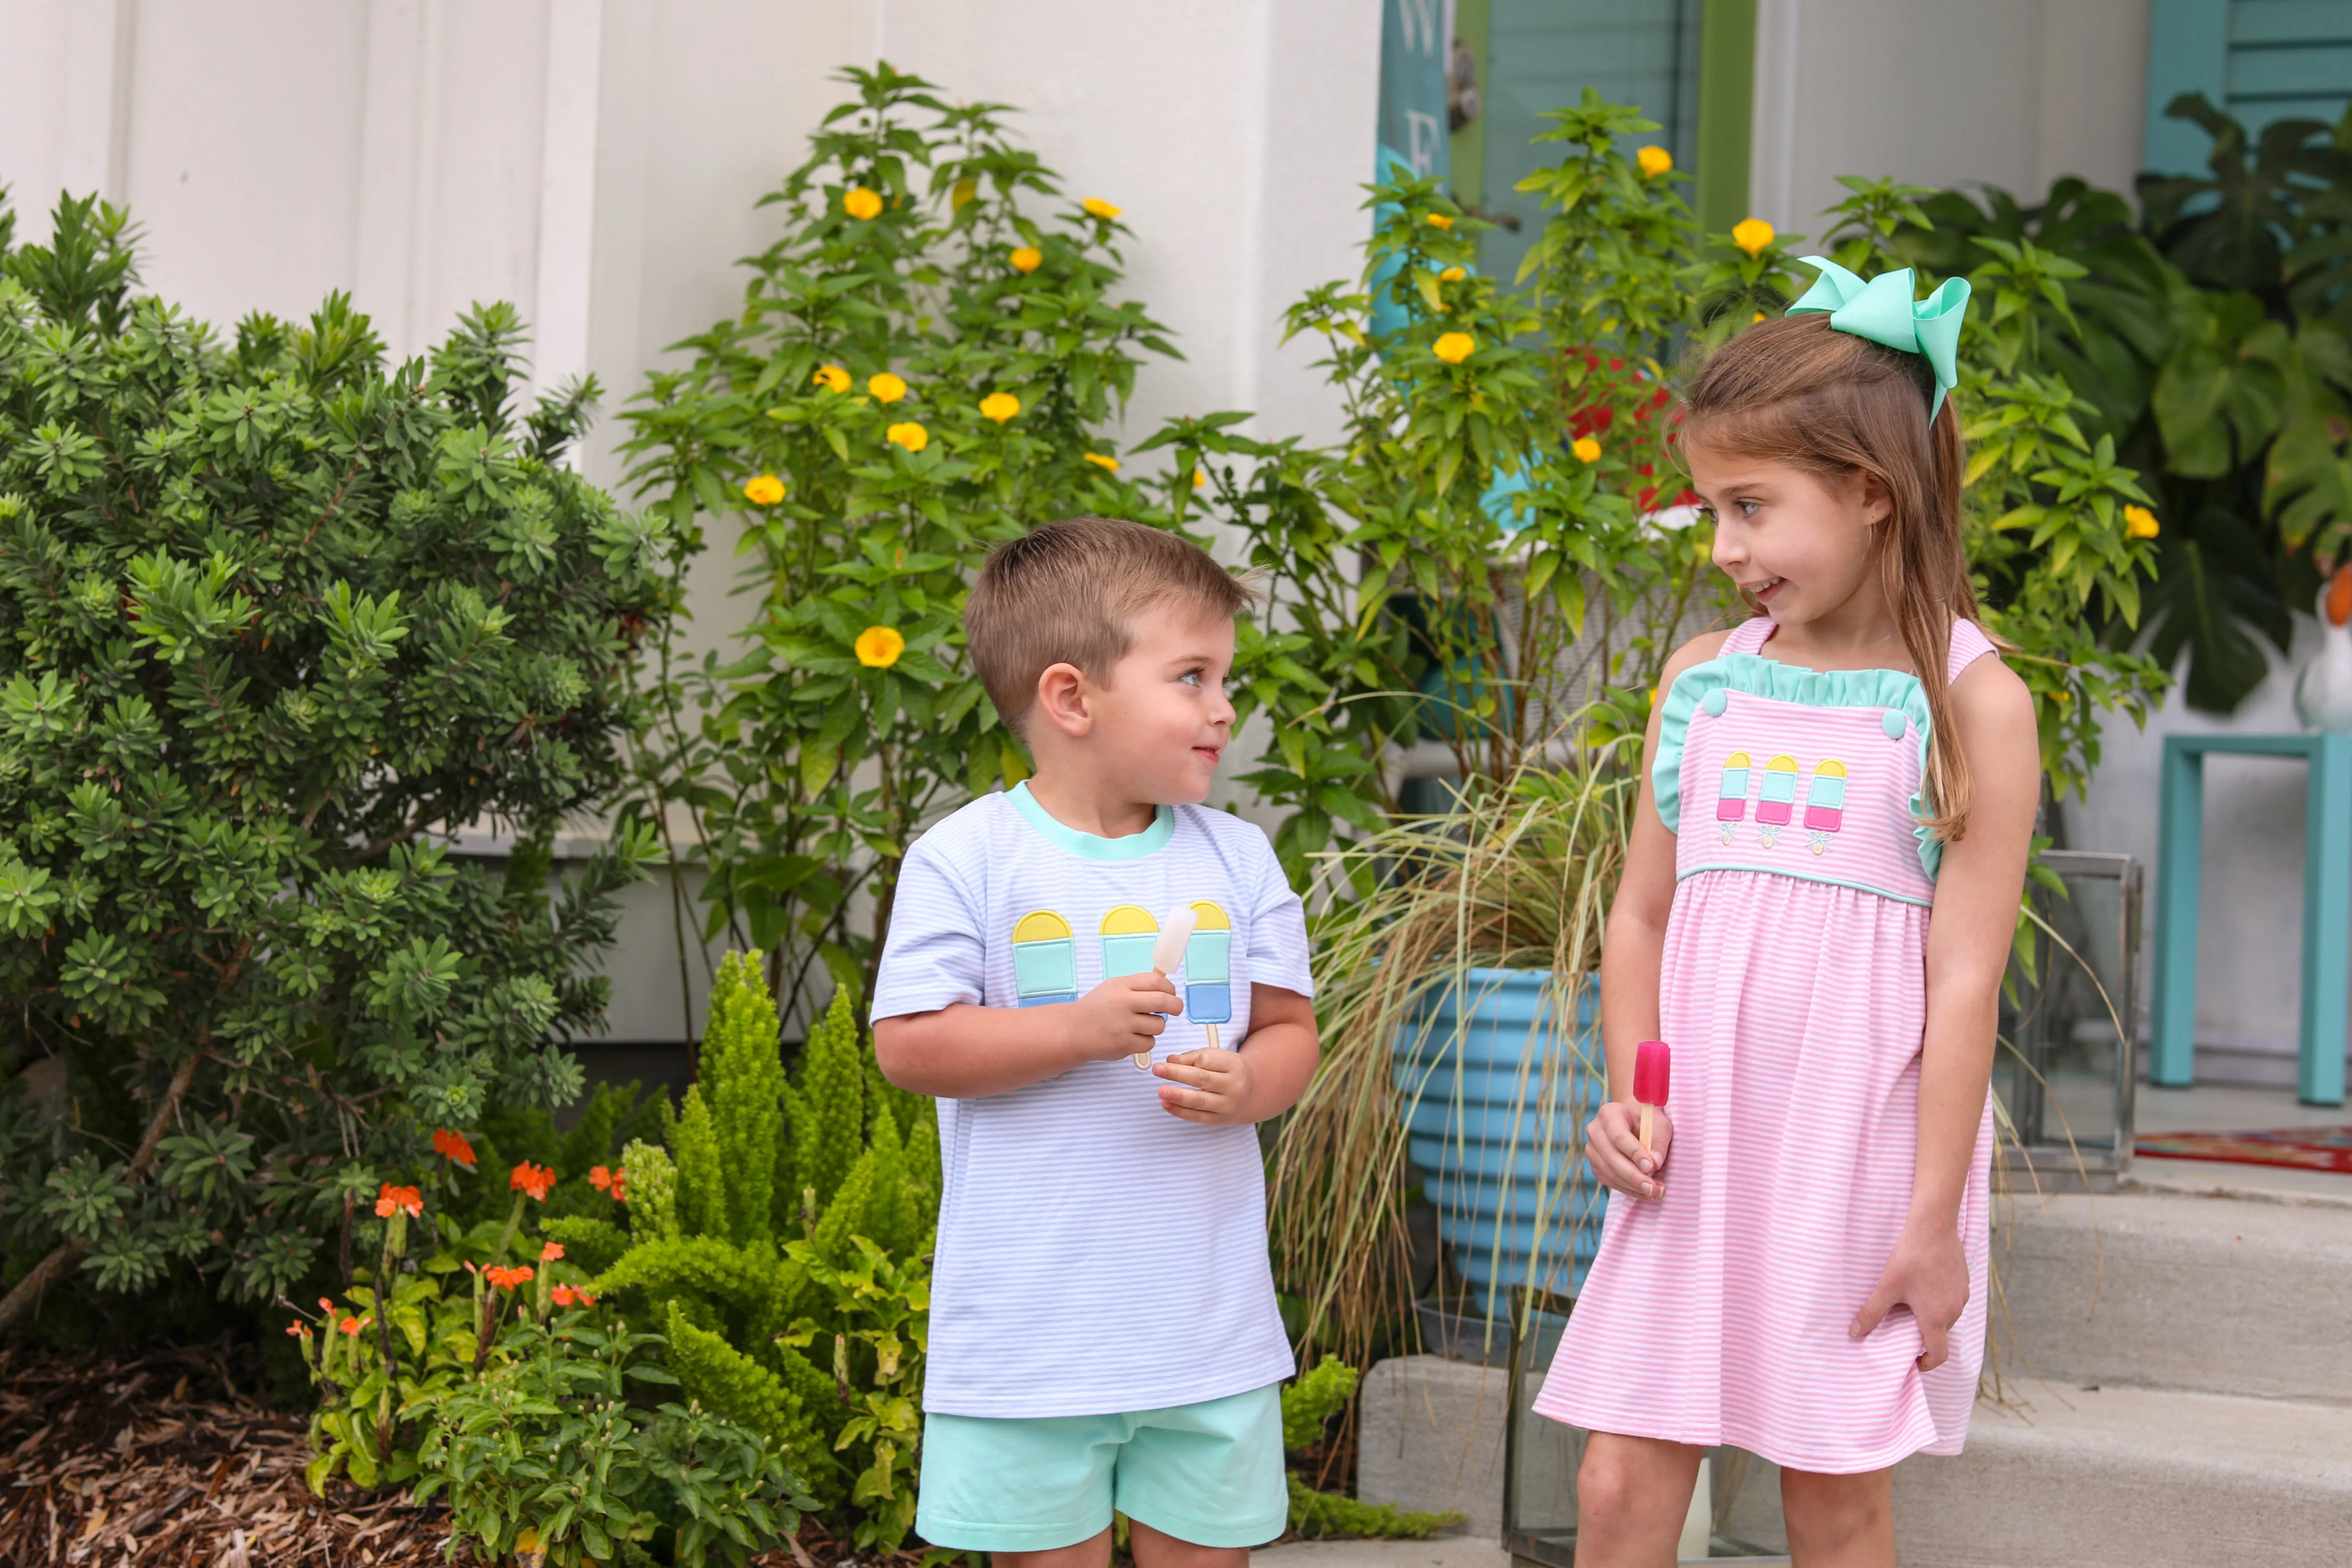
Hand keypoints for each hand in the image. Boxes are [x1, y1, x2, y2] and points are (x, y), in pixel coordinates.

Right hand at [1060, 972, 1178, 1065]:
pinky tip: (1133, 1038)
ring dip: (1156, 1026)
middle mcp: (1122, 1003)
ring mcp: (1123, 1025)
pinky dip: (1146, 1041)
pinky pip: (1149, 1042)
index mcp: (1121, 986)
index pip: (1156, 981)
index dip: (1169, 988)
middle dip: (1176, 1006)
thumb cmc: (1096, 1008)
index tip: (1171, 994)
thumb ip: (1136, 987)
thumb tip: (1166, 988)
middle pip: (1163, 1001)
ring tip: (1142, 1025)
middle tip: (1176, 1009)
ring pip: (1159, 1025)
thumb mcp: (1112, 988)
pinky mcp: (1124, 1045)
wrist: (1073, 1031)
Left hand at [1152, 1046, 1256, 1124]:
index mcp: (1234, 1065)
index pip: (1207, 1060)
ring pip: (1200, 1101)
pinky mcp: (1220, 1120)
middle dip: (1177, 1074)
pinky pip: (1198, 1117)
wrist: (1252, 1094)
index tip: (1166, 1060)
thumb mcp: (1219, 1058)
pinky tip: (1166, 1104)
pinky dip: (1180, 1111)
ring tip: (1161, 1091)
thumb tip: (1170, 1060)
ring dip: (1178, 1096)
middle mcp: (1233, 1086)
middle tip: (1157, 1070)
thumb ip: (1194, 1057)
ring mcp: (1228, 1105)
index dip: (1185, 1060)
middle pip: (1202, 1079)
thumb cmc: (1228, 1071)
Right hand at [1585, 1101, 1671, 1198]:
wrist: (1635, 1122)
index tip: (1652, 1167)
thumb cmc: (1648, 1121)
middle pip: (1611, 1157)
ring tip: (1655, 1192)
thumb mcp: (1660, 1126)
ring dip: (1633, 1186)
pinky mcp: (1596, 1165)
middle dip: (1634, 1176)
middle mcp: (1595, 1131)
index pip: (1618, 1136)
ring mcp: (1592, 1149)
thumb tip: (1655, 1164)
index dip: (1634, 1153)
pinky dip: (1628, 1190)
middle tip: (1653, 1188)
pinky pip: (1610, 1181)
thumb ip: (1659, 1143)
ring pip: (1609, 1173)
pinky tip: (1645, 1193)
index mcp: (1609, 1114)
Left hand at [1850, 1221, 1969, 1370]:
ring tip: (1910, 1304)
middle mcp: (1954, 1311)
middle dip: (1923, 1336)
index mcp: (1937, 1318)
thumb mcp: (1887, 1286)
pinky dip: (1939, 1301)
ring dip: (1931, 1317)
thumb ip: (1871, 1312)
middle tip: (1902, 1326)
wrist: (1935, 1227)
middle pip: (1941, 1335)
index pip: (1939, 1354)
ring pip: (1947, 1317)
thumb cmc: (1910, 1257)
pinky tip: (1923, 1286)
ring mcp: (1962, 1296)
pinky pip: (1952, 1301)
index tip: (1913, 1361)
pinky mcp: (1964, 1282)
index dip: (1927, 1363)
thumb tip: (1854, 1332)